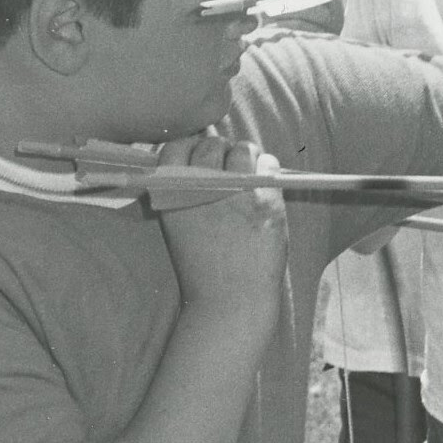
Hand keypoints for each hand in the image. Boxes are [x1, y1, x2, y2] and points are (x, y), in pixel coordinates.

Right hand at [151, 131, 287, 315]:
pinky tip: (263, 188)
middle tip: (227, 171)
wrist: (230, 299)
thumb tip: (198, 155)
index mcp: (173, 192)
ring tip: (248, 176)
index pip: (176, 146)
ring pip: (243, 148)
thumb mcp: (177, 224)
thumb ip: (183, 189)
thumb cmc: (202, 265)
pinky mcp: (265, 200)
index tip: (199, 160)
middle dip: (220, 152)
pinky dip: (268, 170)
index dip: (190, 149)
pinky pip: (269, 165)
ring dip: (246, 157)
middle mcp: (202, 186)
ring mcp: (236, 191)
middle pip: (211, 143)